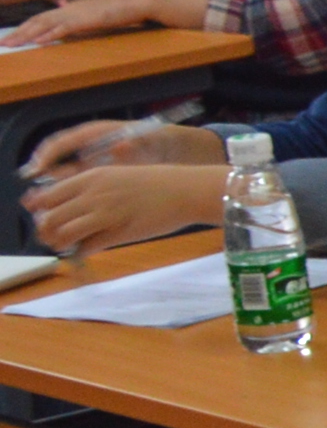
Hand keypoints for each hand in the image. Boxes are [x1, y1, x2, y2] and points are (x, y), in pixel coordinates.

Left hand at [4, 0, 188, 51]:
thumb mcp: (98, 15)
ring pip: (44, 24)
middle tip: (3, 43)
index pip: (42, 18)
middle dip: (18, 32)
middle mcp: (69, 9)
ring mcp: (76, 13)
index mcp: (71, 9)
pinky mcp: (86, 20)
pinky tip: (37, 41)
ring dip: (26, 34)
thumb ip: (83, 18)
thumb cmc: (123, 11)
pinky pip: (62, 28)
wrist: (140, 2)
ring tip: (11, 43)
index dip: (26, 28)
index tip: (13, 36)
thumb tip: (71, 17)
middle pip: (37, 21)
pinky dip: (48, 34)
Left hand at [23, 155, 227, 253]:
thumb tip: (70, 202)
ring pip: (63, 234)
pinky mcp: (117, 234)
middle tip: (53, 236)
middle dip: (45, 230)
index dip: (39, 210)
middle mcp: (92, 195)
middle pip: (49, 217)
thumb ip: (93, 188)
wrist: (186, 191)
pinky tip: (85, 250)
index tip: (44, 216)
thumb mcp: (118, 176)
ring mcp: (104, 215)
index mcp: (91, 178)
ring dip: (59, 243)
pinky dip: (80, 252)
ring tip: (66, 245)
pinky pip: (87, 247)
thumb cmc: (157, 182)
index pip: (47, 196)